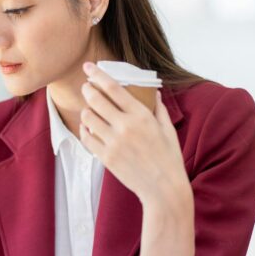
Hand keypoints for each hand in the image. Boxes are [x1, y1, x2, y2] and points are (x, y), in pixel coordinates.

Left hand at [78, 62, 189, 204]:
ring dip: (86, 111)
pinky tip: (89, 128)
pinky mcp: (106, 157)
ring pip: (87, 118)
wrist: (163, 188)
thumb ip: (158, 109)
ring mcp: (113, 142)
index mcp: (141, 116)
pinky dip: (85, 130)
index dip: (98, 74)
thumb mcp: (168, 130)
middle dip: (88, 89)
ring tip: (90, 110)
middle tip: (87, 87)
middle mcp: (125, 126)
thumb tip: (155, 93)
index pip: (113, 88)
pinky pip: (86, 138)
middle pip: (95, 99)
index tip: (89, 66)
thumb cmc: (169, 158)